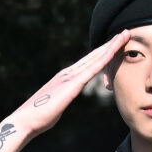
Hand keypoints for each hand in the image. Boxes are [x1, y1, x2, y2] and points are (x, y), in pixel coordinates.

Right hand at [12, 30, 130, 138]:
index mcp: (66, 77)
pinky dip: (104, 58)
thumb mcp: (56, 104)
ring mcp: (70, 76)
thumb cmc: (39, 117)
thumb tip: (64, 99)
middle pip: (94, 55)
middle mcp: (68, 72)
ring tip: (124, 34)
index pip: (88, 62)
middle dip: (110, 44)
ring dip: (111, 46)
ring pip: (95, 58)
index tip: (115, 44)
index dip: (103, 52)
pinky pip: (92, 69)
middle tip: (125, 32)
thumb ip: (63, 98)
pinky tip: (113, 51)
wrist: (26, 120)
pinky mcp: (72, 84)